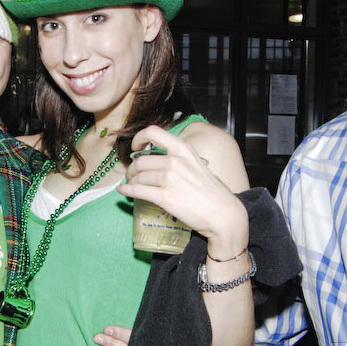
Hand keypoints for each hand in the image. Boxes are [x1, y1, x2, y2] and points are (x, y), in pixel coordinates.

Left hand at [117, 124, 247, 257]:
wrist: (223, 213)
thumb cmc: (213, 191)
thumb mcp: (198, 164)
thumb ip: (180, 158)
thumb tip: (162, 159)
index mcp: (183, 149)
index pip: (153, 132)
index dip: (139, 138)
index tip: (135, 147)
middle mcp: (175, 161)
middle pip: (141, 160)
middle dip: (133, 168)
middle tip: (132, 174)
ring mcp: (169, 179)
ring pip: (139, 176)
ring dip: (132, 181)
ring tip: (133, 184)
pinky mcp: (165, 197)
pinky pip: (138, 191)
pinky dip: (127, 190)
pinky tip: (123, 191)